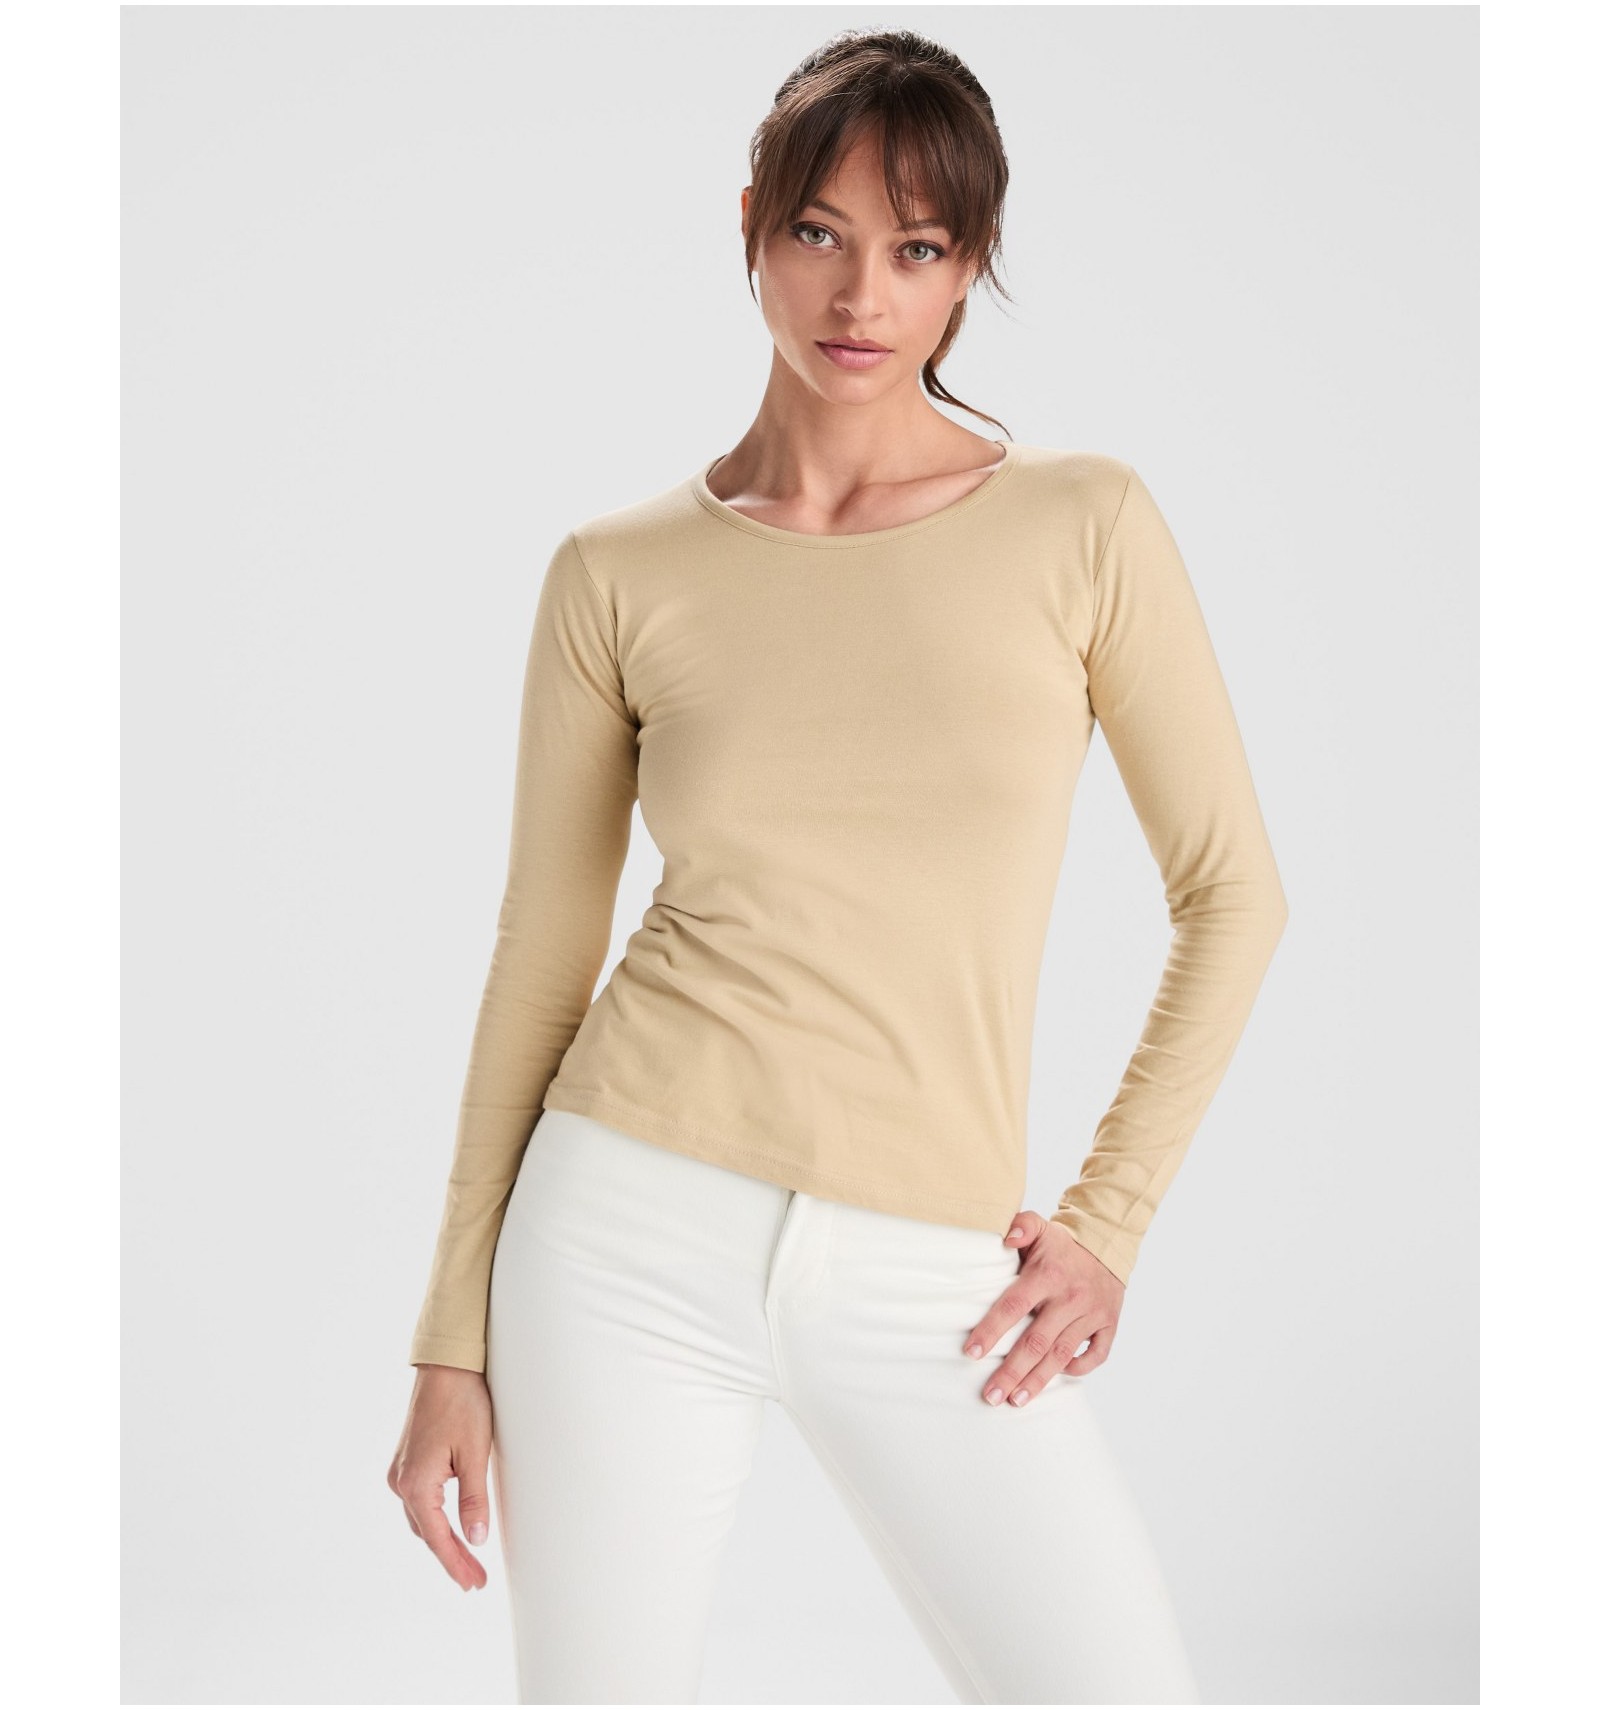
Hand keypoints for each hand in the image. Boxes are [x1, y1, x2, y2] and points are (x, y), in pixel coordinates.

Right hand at [388, 1364, 493, 1589]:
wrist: (446, 1366)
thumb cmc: (463, 1403)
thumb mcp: (475, 1454)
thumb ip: (473, 1500)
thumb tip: (475, 1539)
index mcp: (416, 1484)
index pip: (438, 1538)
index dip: (457, 1564)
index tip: (474, 1584)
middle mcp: (401, 1481)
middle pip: (427, 1532)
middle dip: (451, 1556)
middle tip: (476, 1579)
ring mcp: (400, 1471)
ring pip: (421, 1518)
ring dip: (442, 1539)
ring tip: (468, 1559)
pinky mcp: (407, 1461)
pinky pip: (419, 1501)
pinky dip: (435, 1518)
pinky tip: (450, 1526)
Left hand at [962, 1210, 1125, 1405]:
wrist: (1107, 1243)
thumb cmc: (1062, 1243)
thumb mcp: (1040, 1227)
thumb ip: (1020, 1227)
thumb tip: (1005, 1237)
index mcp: (1047, 1275)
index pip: (1013, 1306)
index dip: (991, 1330)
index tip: (971, 1353)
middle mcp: (1070, 1297)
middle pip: (1036, 1342)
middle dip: (1011, 1372)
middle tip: (991, 1396)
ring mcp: (1092, 1314)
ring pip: (1062, 1354)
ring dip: (1038, 1380)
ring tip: (1016, 1400)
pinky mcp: (1109, 1324)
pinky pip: (1097, 1355)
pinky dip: (1078, 1369)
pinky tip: (1057, 1378)